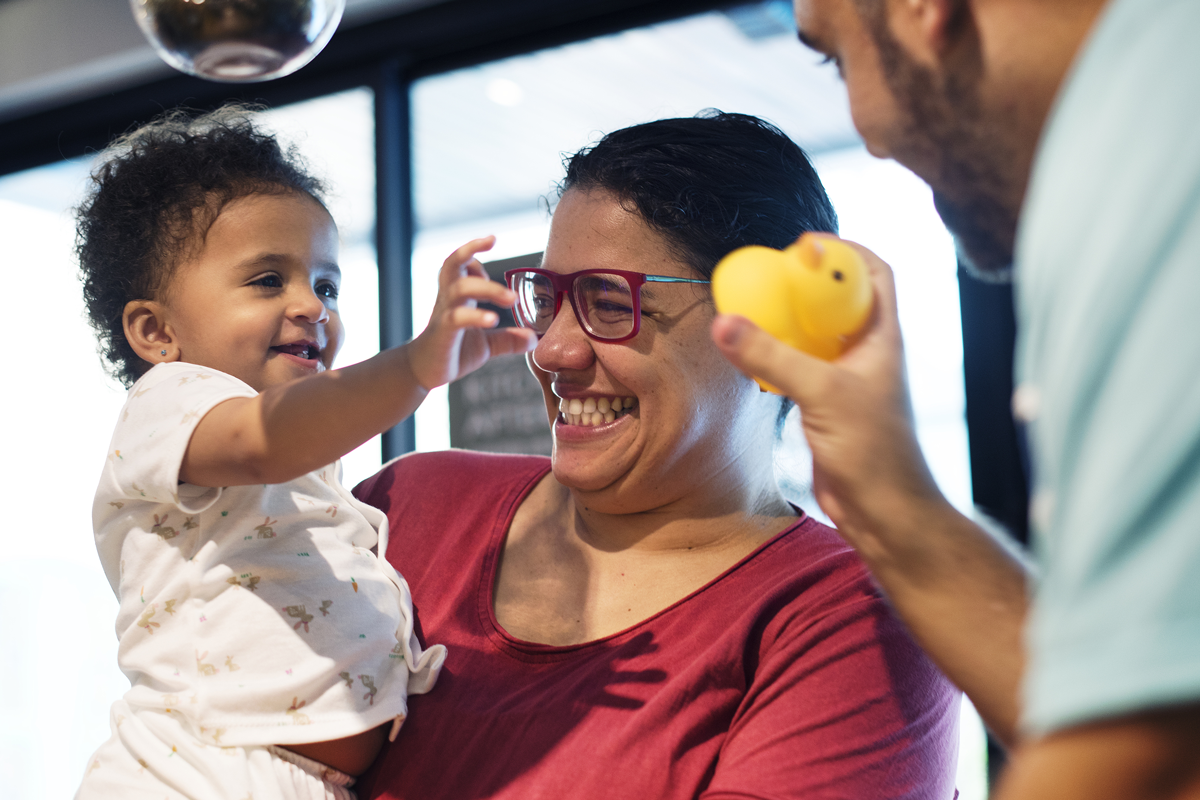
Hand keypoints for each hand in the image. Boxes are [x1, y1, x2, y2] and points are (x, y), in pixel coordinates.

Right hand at [408, 236, 537, 390]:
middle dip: (471, 251)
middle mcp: (448, 299)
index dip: (472, 252)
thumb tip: (534, 338)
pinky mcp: (443, 333)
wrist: (423, 372)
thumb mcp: (486, 344)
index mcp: (457, 295)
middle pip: (452, 264)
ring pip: (459, 287)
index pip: (458, 262)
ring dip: (487, 288)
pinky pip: (456, 318)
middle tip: (496, 247)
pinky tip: (492, 319)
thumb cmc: (452, 351)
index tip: (491, 249)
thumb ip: (508, 338)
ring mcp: (444, 314)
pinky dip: (476, 316)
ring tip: (511, 299)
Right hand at [711, 239, 943, 554]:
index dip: (844, 251)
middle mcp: (867, 353)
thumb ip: (772, 357)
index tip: (804, 245)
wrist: (883, 512)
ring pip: (817, 335)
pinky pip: (799, 367)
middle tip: (769, 274)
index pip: (875, 274)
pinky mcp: (827, 406)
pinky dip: (777, 356)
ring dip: (788, 321)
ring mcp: (847, 380)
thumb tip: (724, 323)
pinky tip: (752, 357)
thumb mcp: (821, 394)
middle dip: (808, 283)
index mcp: (882, 337)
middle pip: (840, 300)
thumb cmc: (873, 452)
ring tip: (754, 308)